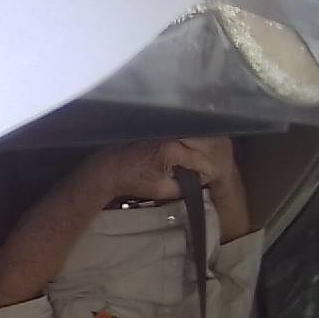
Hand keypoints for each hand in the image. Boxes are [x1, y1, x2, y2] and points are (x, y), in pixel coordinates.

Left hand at [79, 137, 234, 200]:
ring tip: (203, 159)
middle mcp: (170, 135)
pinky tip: (190, 148)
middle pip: (204, 142)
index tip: (210, 178)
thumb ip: (186, 187)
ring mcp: (165, 129)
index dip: (209, 171)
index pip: (203, 160)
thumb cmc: (132, 181)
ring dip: (203, 146)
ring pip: (195, 134)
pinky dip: (190, 139)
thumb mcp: (163, 190)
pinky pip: (182, 130)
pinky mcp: (159, 126)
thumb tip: (202, 182)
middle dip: (210, 156)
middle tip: (210, 167)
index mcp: (172, 150)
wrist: (107, 169)